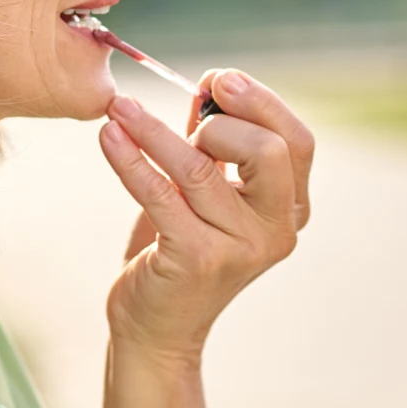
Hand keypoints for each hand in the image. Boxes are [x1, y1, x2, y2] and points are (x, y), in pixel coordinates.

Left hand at [98, 70, 314, 358]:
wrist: (156, 328)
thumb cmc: (181, 249)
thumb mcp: (206, 193)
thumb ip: (215, 144)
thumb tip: (210, 85)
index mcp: (290, 209)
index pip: (297, 142)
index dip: (262, 103)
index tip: (220, 79)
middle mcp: (275, 231)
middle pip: (270, 151)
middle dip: (225, 119)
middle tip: (188, 109)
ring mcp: (239, 248)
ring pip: (199, 169)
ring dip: (154, 130)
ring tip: (120, 107)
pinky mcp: (195, 260)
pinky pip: (160, 193)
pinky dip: (130, 158)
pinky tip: (108, 135)